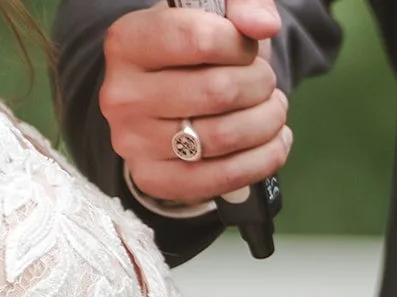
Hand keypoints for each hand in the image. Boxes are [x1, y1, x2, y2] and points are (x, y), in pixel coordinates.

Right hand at [101, 0, 291, 204]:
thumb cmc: (194, 54)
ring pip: (226, 137)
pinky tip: (274, 139)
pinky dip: (265, 158)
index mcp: (127, 42)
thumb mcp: (213, 15)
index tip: (247, 48)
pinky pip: (224, 177)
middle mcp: (122, 94)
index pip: (198, 39)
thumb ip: (242, 4)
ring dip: (268, 120)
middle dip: (260, 84)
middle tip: (264, 81)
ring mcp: (134, 143)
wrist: (169, 103)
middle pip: (217, 91)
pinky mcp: (155, 179)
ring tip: (272, 108)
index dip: (240, 44)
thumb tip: (263, 24)